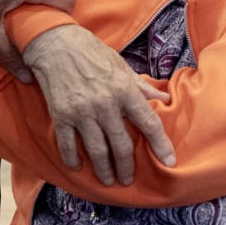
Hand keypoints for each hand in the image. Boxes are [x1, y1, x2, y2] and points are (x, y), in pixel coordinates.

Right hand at [22, 24, 175, 185]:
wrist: (56, 43)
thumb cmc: (92, 53)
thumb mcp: (121, 66)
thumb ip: (142, 86)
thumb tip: (165, 97)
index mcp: (124, 90)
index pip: (148, 122)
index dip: (161, 144)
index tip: (169, 160)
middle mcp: (105, 103)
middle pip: (121, 144)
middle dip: (126, 167)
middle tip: (128, 179)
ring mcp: (82, 111)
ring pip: (97, 150)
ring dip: (103, 170)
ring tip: (108, 180)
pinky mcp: (61, 115)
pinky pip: (68, 144)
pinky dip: (73, 159)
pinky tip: (78, 167)